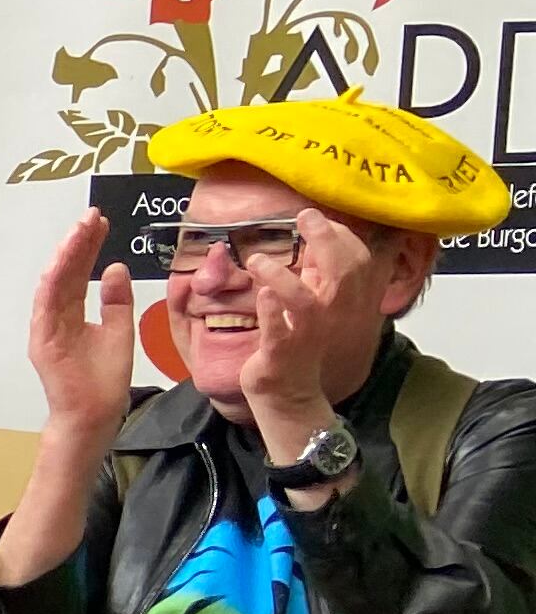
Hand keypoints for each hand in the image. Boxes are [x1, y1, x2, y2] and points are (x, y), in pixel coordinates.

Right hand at [27, 208, 137, 436]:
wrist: (94, 413)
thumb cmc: (103, 381)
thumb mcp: (119, 331)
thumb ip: (116, 301)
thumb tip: (114, 267)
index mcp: (73, 314)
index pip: (80, 273)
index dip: (89, 248)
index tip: (101, 224)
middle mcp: (57, 317)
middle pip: (66, 272)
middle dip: (78, 243)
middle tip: (92, 216)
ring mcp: (47, 327)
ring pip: (53, 283)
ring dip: (64, 255)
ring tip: (80, 230)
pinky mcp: (43, 340)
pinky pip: (45, 304)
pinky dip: (52, 281)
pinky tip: (61, 261)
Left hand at [241, 212, 362, 463]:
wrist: (291, 396)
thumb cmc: (299, 346)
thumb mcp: (316, 306)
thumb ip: (319, 276)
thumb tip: (316, 241)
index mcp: (343, 302)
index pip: (357, 259)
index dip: (340, 234)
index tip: (315, 217)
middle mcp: (332, 317)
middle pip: (343, 272)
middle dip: (325, 240)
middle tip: (303, 220)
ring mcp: (307, 336)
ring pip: (308, 301)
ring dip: (283, 276)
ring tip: (257, 261)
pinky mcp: (280, 355)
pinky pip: (279, 332)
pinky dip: (272, 312)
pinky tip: (262, 295)